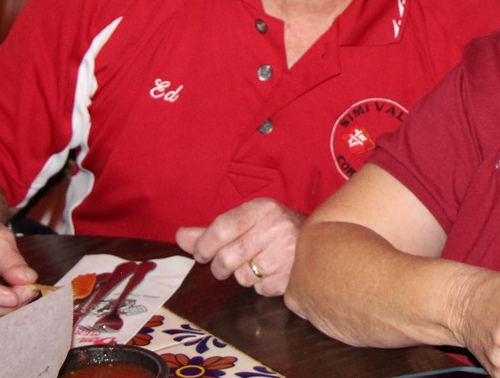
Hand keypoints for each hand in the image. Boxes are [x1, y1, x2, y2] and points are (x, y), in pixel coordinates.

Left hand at [175, 198, 303, 295]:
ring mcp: (287, 253)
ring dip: (243, 275)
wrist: (320, 240)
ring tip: (256, 264)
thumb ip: (211, 231)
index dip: (204, 245)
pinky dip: (260, 286)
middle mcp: (276, 227)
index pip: (222, 228)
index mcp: (262, 209)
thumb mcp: (246, 221)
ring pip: (243, 277)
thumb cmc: (273, 229)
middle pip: (228, 257)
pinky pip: (260, 290)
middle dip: (219, 266)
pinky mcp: (293, 277)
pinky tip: (270, 272)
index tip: (201, 254)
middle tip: (224, 265)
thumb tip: (180, 237)